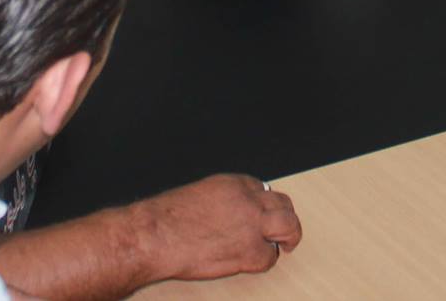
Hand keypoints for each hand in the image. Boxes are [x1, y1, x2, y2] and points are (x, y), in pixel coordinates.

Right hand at [133, 174, 301, 281]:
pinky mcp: (249, 251)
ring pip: (288, 225)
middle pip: (283, 204)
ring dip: (289, 236)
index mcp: (233, 184)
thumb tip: (230, 213)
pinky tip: (255, 260)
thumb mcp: (198, 194)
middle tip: (287, 229)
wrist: (156, 236)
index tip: (263, 214)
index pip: (263, 190)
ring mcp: (251, 225)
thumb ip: (221, 200)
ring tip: (287, 244)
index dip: (264, 205)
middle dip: (286, 216)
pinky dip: (264, 260)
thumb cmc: (167, 218)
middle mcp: (247, 200)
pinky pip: (269, 257)